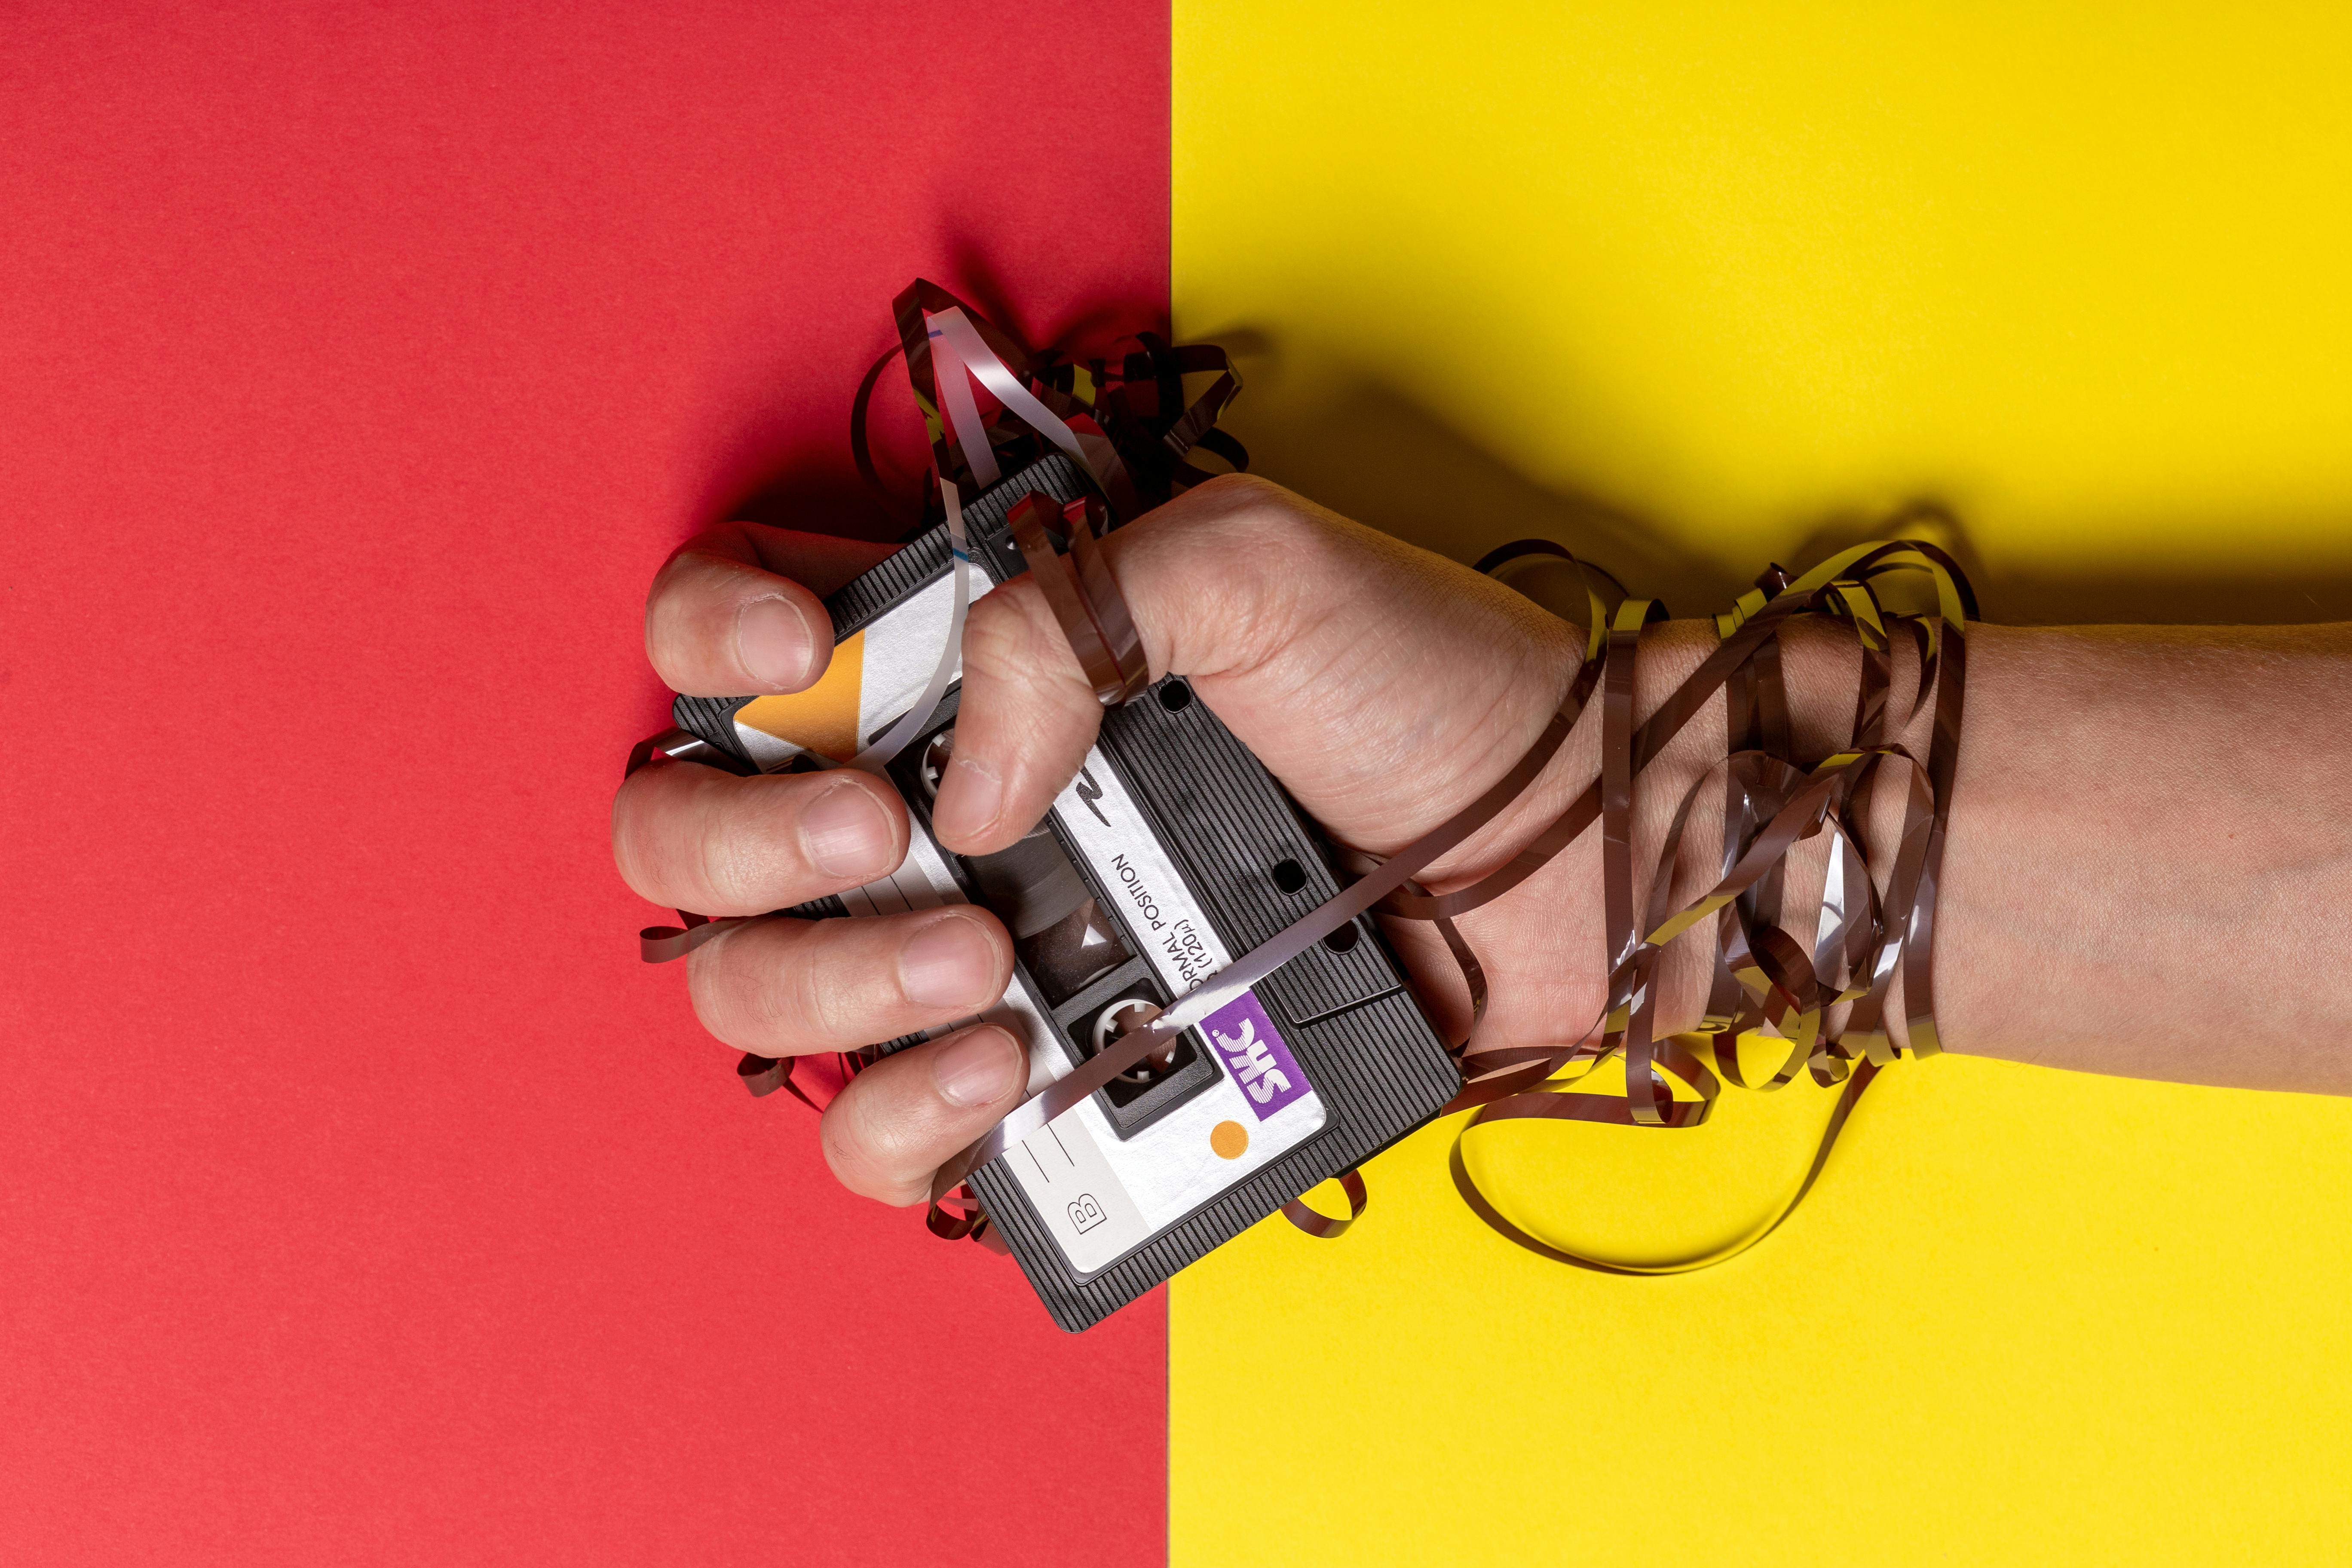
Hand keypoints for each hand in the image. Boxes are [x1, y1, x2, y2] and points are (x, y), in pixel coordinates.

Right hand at [612, 475, 1707, 1206]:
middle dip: (743, 843)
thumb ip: (1063, 615)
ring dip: (828, 982)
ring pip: (760, 994)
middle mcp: (944, 801)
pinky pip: (884, 1136)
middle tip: (887, 838)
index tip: (802, 661)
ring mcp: (981, 942)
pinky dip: (900, 1119)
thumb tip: (957, 793)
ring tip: (983, 968)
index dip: (714, 644)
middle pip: (697, 834)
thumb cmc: (1425, 689)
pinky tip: (1000, 1069)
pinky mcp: (1044, 1072)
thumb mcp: (1249, 566)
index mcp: (968, 657)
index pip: (739, 641)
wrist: (1560, 864)